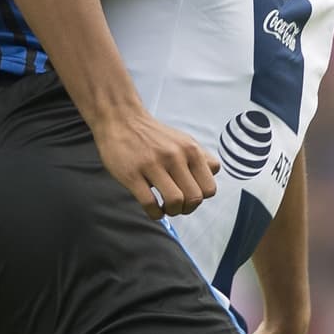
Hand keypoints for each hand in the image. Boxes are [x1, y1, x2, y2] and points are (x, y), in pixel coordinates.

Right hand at [91, 109, 217, 219]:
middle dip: (187, 209)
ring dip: (172, 211)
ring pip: (175, 202)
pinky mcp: (132, 174)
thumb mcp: (183, 140)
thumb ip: (200, 157)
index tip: (188, 196)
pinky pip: (150, 204)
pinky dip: (155, 214)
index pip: (209, 187)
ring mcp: (152, 165)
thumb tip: (212, 175)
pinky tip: (153, 209)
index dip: (200, 198)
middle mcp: (175, 156)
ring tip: (165, 207)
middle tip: (177, 206)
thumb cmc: (153, 135)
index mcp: (190, 149)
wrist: (121, 119)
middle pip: (194, 198)